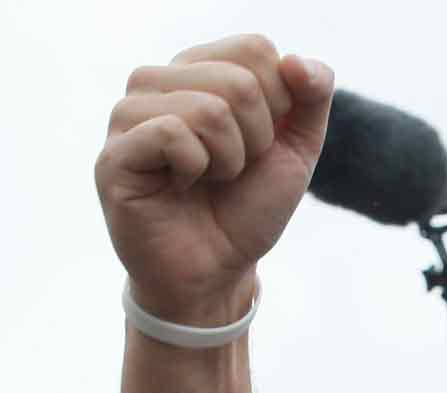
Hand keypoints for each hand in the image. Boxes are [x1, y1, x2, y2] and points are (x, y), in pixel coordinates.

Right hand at [96, 36, 333, 324]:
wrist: (219, 270)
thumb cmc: (248, 207)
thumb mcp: (296, 150)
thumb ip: (311, 98)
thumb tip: (296, 60)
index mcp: (198, 70)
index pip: (256, 49)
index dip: (278, 105)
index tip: (259, 143)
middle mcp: (158, 81)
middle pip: (238, 81)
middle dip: (257, 140)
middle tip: (232, 169)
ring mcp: (130, 113)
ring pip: (209, 109)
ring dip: (229, 159)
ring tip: (207, 179)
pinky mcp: (116, 151)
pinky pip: (174, 135)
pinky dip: (197, 170)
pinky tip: (180, 186)